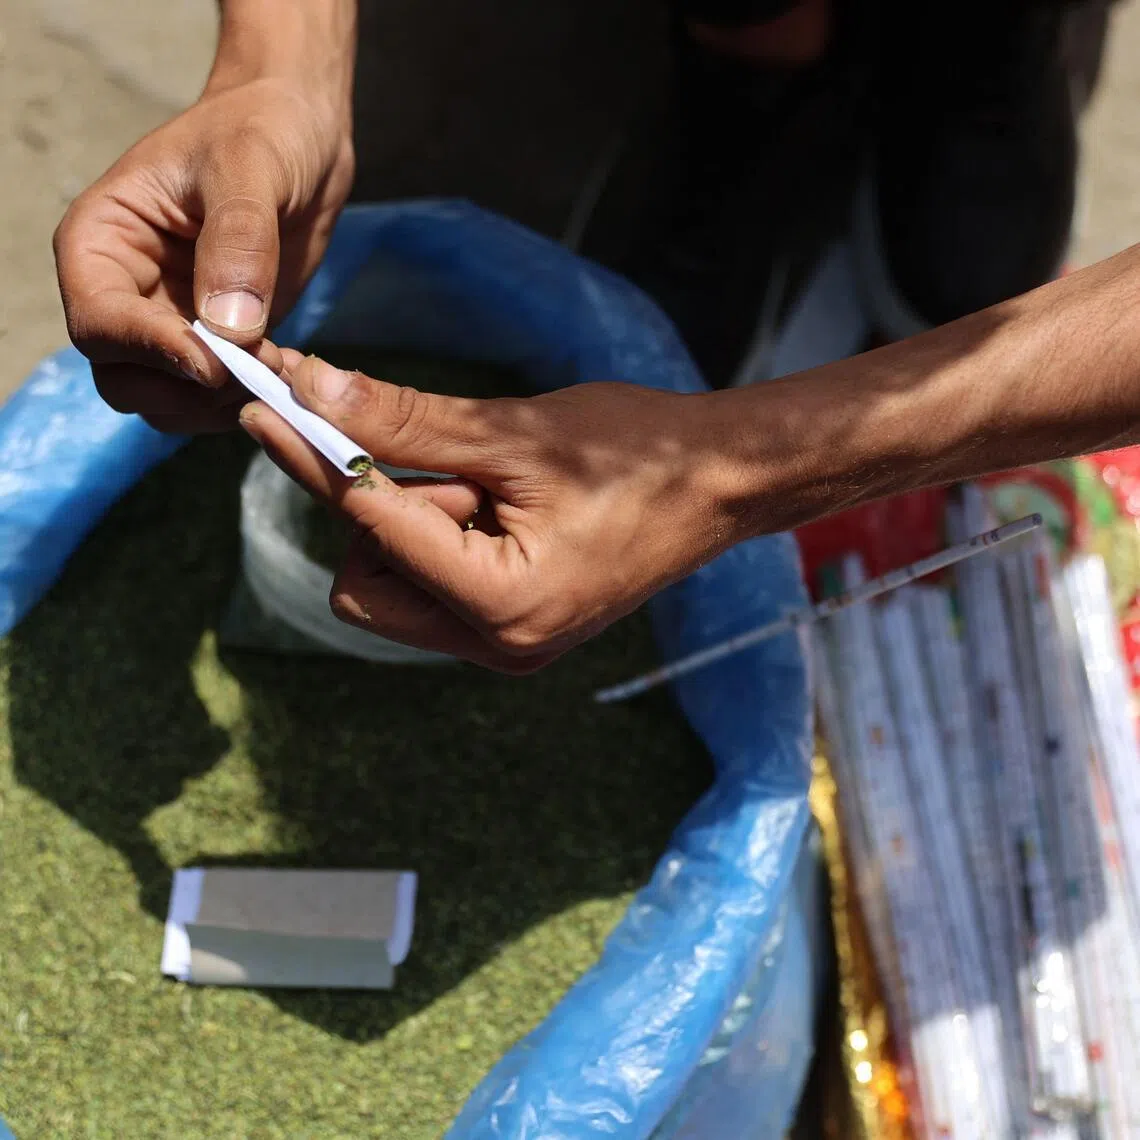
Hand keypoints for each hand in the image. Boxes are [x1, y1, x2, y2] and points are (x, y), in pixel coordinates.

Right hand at [54, 75, 353, 432]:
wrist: (302, 135)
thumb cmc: (261, 129)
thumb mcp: (249, 166)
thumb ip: (237, 242)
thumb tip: (228, 329)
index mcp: (102, 241)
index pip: (98, 323)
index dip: (149, 351)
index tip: (214, 362)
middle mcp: (126, 291)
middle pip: (125, 378)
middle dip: (187, 391)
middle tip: (257, 377)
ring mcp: (171, 323)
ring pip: (168, 400)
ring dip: (220, 406)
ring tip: (279, 372)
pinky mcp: (219, 343)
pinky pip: (217, 397)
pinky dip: (250, 399)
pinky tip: (291, 372)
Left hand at [240, 354, 756, 670]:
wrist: (720, 483)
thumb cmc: (638, 451)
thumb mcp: (516, 431)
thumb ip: (408, 421)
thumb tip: (313, 389)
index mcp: (506, 606)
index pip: (374, 528)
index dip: (315, 461)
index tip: (262, 407)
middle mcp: (499, 646)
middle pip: (364, 585)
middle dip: (380, 514)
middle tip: (448, 465)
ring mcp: (507, 645)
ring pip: (394, 588)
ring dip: (414, 524)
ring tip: (493, 482)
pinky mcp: (513, 629)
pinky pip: (433, 589)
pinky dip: (438, 538)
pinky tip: (495, 503)